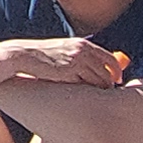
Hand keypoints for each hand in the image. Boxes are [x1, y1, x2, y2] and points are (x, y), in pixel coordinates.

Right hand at [0, 36, 130, 88]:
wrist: (24, 56)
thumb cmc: (45, 56)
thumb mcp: (65, 50)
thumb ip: (82, 56)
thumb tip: (97, 68)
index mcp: (83, 44)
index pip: (109, 58)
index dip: (116, 71)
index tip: (118, 80)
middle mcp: (83, 51)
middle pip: (107, 71)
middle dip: (109, 84)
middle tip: (108, 93)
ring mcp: (76, 62)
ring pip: (99, 81)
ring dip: (100, 90)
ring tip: (96, 98)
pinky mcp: (68, 73)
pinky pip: (86, 86)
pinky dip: (88, 92)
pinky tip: (83, 97)